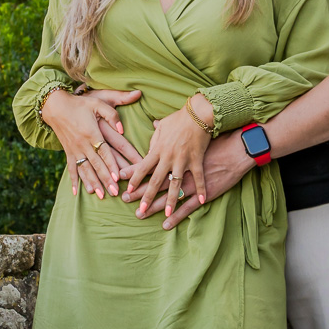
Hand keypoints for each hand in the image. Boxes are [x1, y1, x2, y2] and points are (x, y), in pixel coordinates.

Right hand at [41, 87, 141, 198]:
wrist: (55, 106)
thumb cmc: (80, 103)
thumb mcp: (98, 103)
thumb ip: (112, 114)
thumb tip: (122, 129)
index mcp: (92, 132)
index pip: (104, 152)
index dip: (111, 164)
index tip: (117, 177)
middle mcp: (82, 144)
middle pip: (96, 164)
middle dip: (105, 179)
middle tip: (114, 192)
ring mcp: (74, 149)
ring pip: (85, 170)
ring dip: (93, 183)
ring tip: (101, 195)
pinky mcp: (68, 152)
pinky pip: (71, 169)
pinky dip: (74, 181)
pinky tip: (76, 192)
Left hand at [126, 94, 215, 219]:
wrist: (200, 113)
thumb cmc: (180, 118)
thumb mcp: (162, 125)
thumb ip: (154, 138)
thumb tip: (149, 145)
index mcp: (158, 148)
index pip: (142, 167)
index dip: (134, 180)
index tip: (127, 191)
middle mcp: (168, 157)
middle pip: (155, 181)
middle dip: (146, 197)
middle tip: (140, 211)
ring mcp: (183, 160)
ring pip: (174, 184)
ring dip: (170, 201)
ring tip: (166, 215)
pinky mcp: (197, 160)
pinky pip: (198, 178)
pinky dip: (200, 189)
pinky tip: (201, 201)